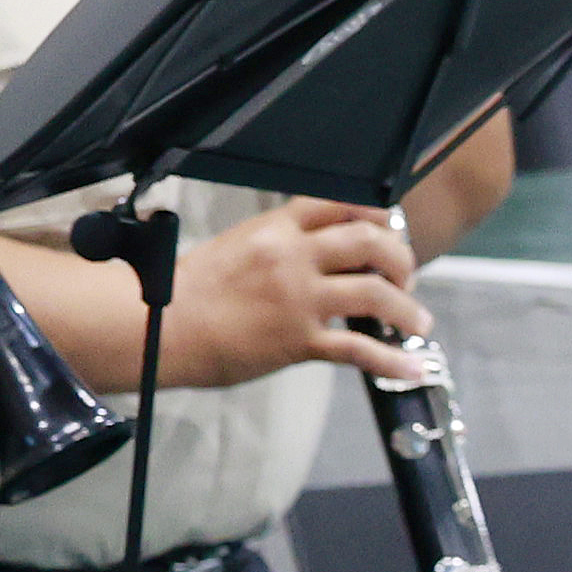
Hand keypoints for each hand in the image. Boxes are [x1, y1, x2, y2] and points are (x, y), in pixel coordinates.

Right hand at [163, 197, 438, 388]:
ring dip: (409, 312)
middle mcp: (290, 257)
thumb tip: (317, 253)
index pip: (341, 204)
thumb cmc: (186, 291)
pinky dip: (394, 362)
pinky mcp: (298, 340)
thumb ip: (277, 244)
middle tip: (405, 280)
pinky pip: (360, 350)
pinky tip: (411, 368)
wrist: (155, 326)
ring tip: (417, 324)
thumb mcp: (235, 248)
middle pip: (371, 243)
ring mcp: (297, 299)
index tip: (390, 232)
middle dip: (402, 261)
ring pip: (377, 295)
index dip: (378, 216)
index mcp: (274, 229)